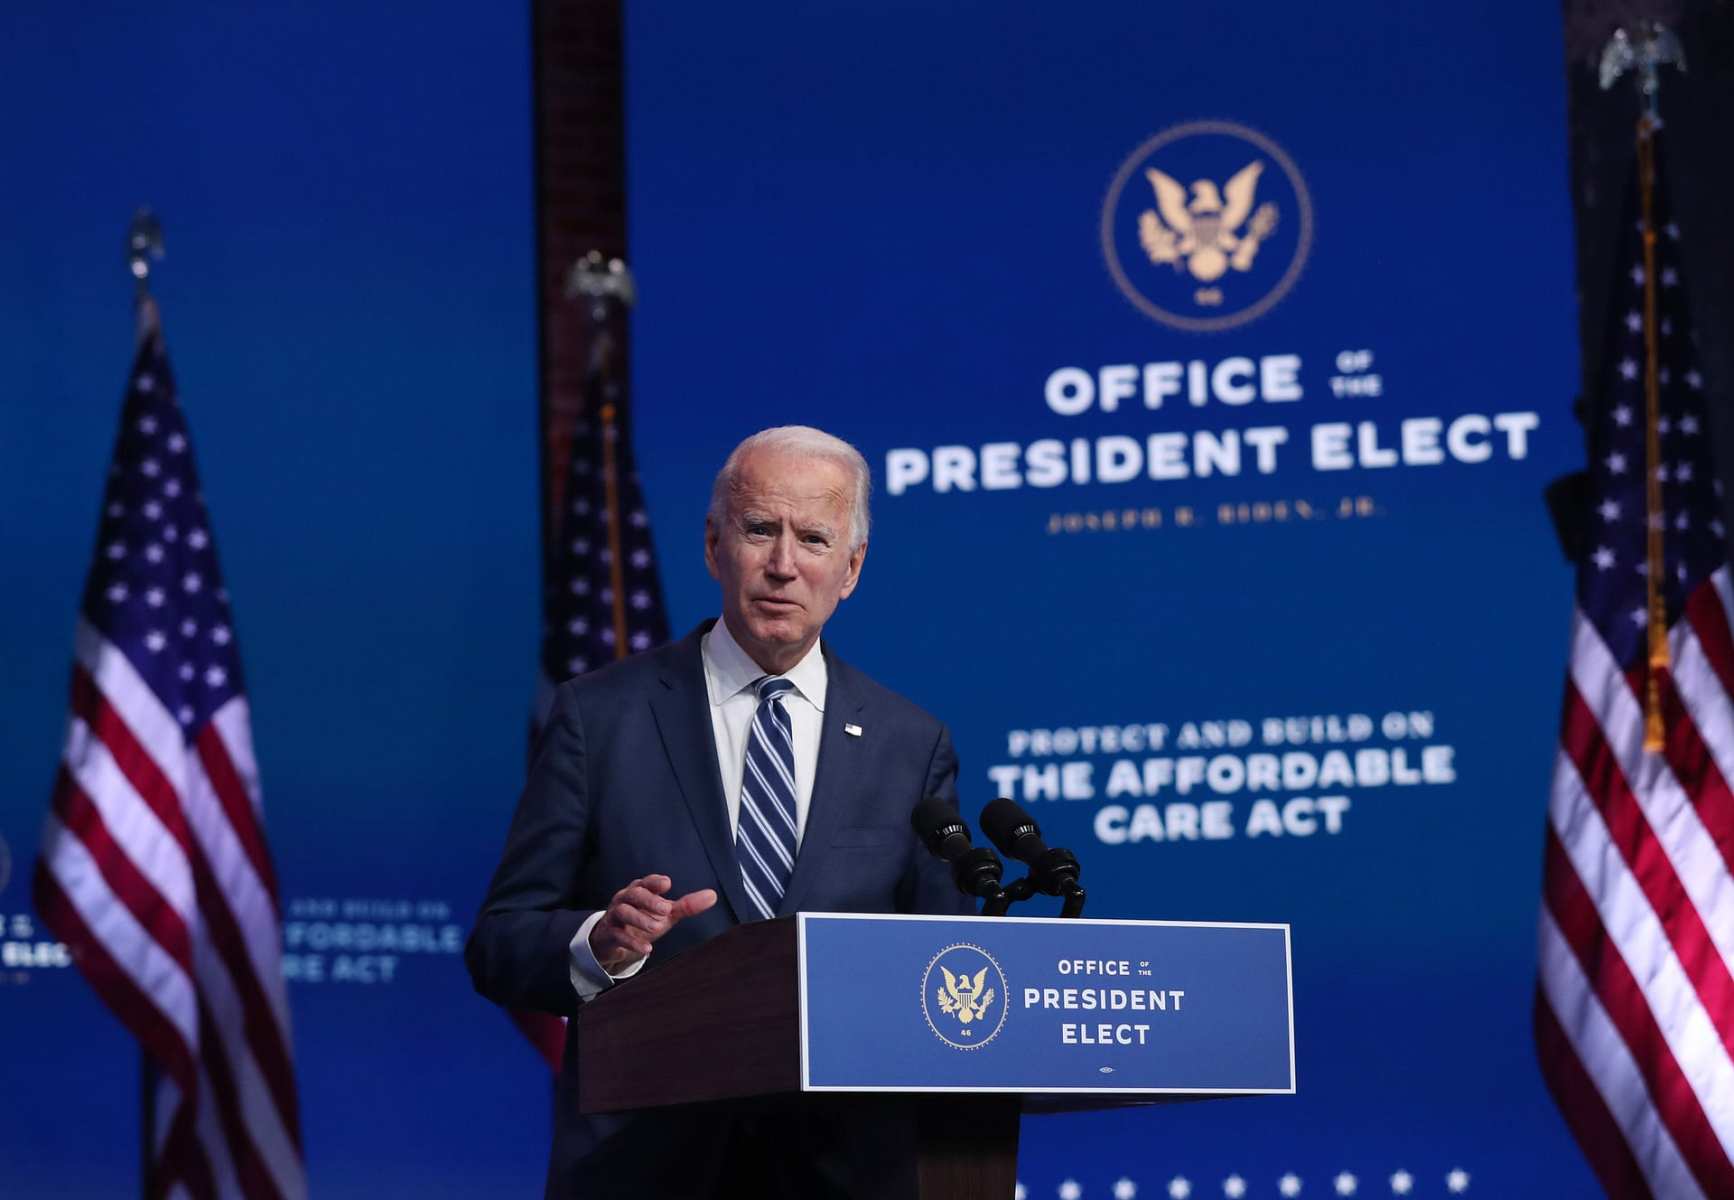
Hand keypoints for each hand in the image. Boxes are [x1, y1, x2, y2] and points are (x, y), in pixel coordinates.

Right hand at [588, 874, 716, 972]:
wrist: (615, 941)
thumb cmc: (642, 920)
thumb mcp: (665, 914)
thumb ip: (686, 905)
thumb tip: (712, 896)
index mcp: (639, 891)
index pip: (645, 882)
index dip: (654, 882)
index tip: (667, 883)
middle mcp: (625, 900)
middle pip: (633, 894)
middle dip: (649, 900)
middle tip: (666, 909)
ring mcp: (615, 917)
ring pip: (623, 912)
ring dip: (640, 919)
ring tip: (657, 927)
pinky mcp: (610, 934)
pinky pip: (618, 936)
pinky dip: (632, 942)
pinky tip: (647, 949)